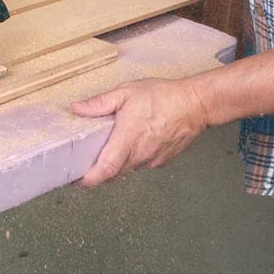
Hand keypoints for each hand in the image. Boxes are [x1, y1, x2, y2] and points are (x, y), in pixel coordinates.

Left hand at [71, 78, 209, 186]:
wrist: (197, 103)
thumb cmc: (163, 97)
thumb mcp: (125, 93)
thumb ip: (99, 103)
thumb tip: (76, 108)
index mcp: (127, 140)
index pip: (105, 169)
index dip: (89, 179)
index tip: (77, 181)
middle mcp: (140, 155)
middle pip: (112, 174)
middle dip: (97, 173)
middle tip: (84, 165)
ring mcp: (152, 160)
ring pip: (127, 171)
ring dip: (115, 166)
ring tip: (106, 152)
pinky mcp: (162, 161)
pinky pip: (141, 166)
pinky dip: (132, 160)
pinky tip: (130, 146)